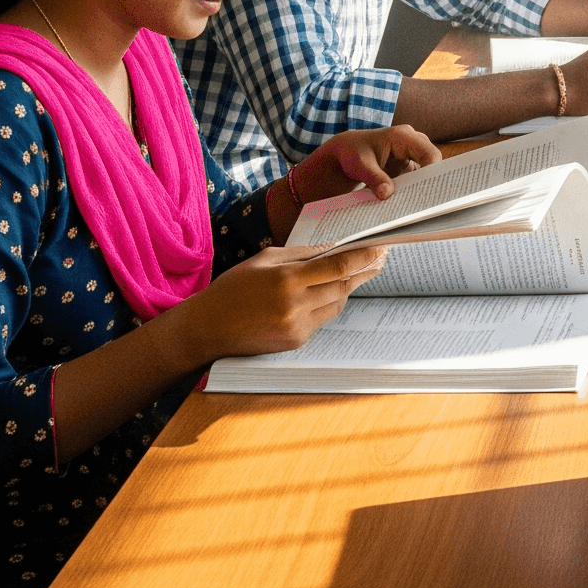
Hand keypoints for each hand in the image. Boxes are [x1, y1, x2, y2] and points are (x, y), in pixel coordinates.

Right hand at [177, 243, 387, 362]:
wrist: (207, 329)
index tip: (380, 246)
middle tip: (381, 257)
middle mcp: (296, 306)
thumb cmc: (234, 288)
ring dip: (348, 286)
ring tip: (361, 270)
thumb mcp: (266, 259)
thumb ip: (303, 254)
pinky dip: (329, 303)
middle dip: (365, 270)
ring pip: (337, 303)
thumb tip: (335, 247)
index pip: (338, 266)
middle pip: (344, 285)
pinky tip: (330, 291)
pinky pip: (323, 318)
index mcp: (287, 280)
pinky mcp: (296, 341)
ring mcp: (297, 327)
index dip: (363, 256)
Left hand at [294, 124, 440, 204]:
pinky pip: (417, 177)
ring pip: (426, 170)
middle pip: (432, 161)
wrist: (346, 152)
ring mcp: (411, 154)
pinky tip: (407, 202)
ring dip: (421, 186)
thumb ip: (375, 178)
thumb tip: (387, 194)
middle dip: (429, 180)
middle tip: (425, 201)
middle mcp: (412, 142)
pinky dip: (413, 189)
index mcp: (403, 136)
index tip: (426, 190)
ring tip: (416, 204)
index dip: (433, 170)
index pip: (429, 153)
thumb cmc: (352, 153)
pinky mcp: (408, 165)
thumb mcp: (361, 165)